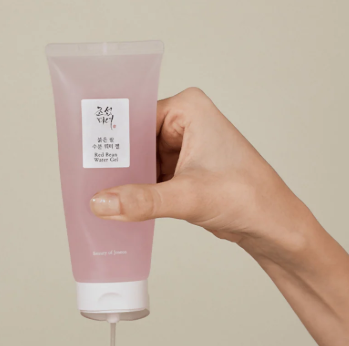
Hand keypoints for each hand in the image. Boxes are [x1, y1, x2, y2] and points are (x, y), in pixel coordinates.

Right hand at [90, 88, 315, 261]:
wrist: (270, 225)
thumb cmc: (248, 197)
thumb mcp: (188, 196)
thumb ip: (142, 200)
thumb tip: (101, 203)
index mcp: (188, 109)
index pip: (135, 116)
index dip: (110, 136)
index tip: (85, 153)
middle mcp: (185, 123)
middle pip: (134, 138)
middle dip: (116, 161)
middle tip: (87, 177)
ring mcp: (182, 147)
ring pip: (140, 159)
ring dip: (124, 178)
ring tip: (98, 191)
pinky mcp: (182, 169)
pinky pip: (149, 175)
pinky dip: (136, 189)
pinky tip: (119, 201)